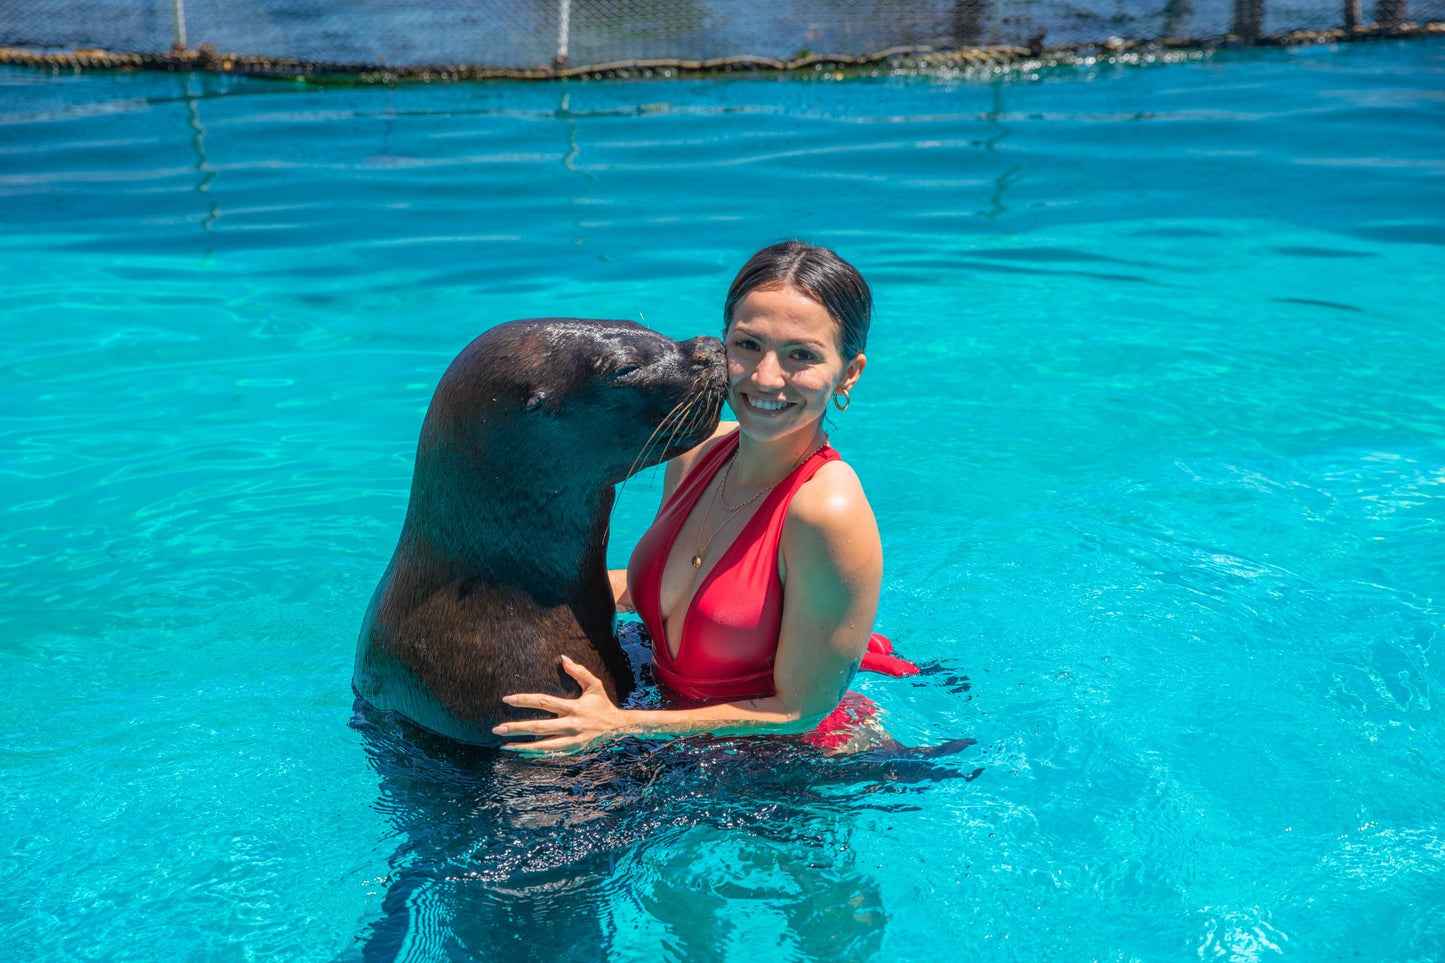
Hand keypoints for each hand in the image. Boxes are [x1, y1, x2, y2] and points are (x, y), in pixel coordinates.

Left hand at [493, 656, 626, 755]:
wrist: (618, 728)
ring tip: (504, 746)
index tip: (507, 699)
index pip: (545, 702)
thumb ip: (579, 672)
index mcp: (574, 707)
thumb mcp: (595, 685)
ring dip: (523, 746)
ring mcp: (572, 740)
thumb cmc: (603, 704)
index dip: (525, 700)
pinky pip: (551, 754)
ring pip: (543, 745)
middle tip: (497, 729)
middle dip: (517, 728)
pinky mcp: (573, 751)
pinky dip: (536, 754)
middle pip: (540, 727)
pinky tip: (522, 752)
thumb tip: (563, 659)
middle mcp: (572, 725)